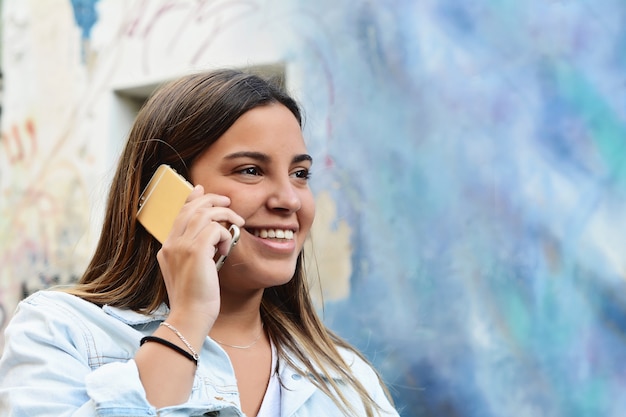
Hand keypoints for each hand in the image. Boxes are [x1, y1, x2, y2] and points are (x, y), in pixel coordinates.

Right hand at [156, 185, 244, 329]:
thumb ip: (195, 254)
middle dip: (211, 200)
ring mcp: (181, 247)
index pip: (179, 214)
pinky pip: (215, 229)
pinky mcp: (196, 252)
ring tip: (237, 224)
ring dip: (224, 216)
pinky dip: (225, 235)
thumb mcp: (190, 273)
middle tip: (227, 203)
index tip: (202, 190)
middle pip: (191, 208)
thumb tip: (210, 240)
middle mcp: (171, 244)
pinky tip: (226, 250)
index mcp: (167, 248)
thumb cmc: (194, 301)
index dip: (192, 199)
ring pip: (204, 214)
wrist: (189, 318)